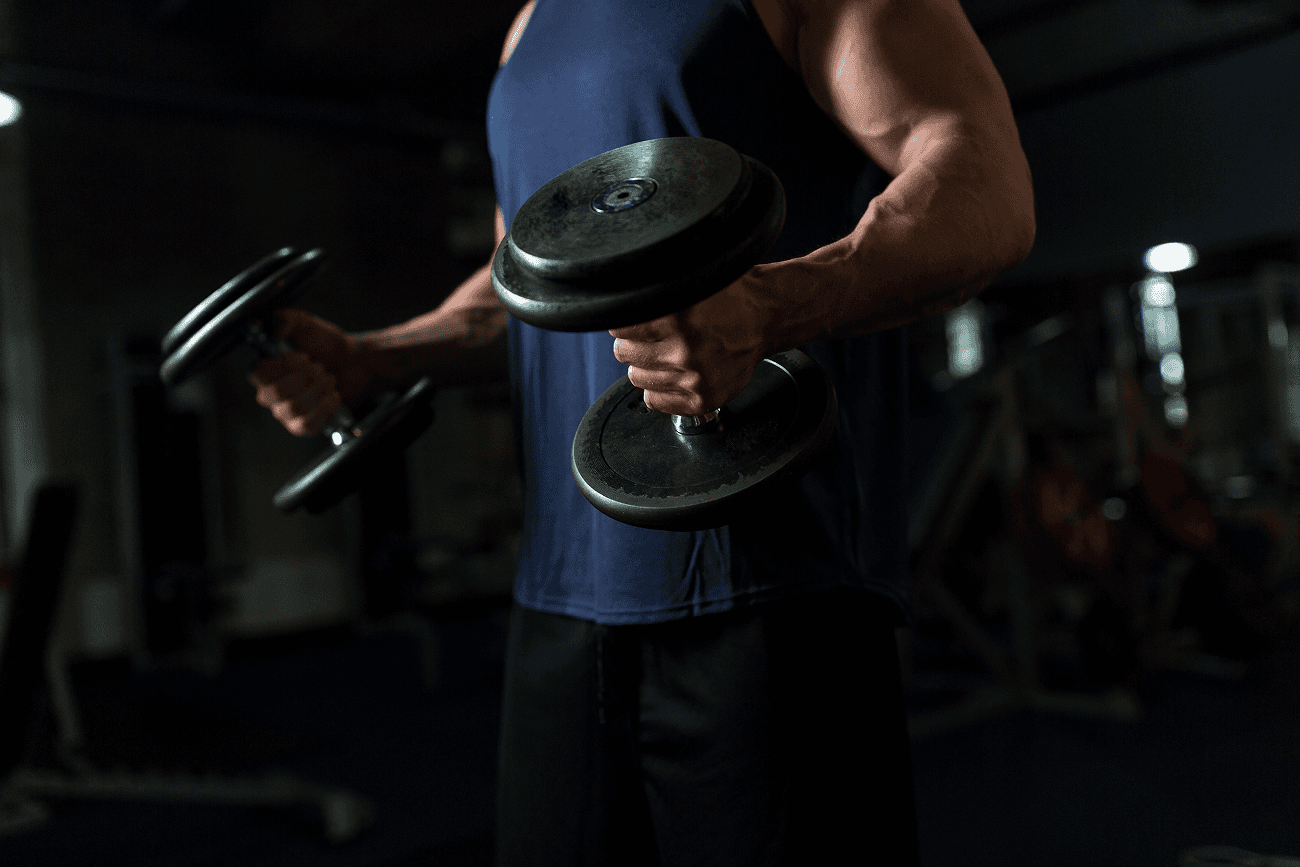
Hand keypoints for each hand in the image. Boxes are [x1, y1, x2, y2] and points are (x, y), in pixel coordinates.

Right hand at [248, 309, 370, 435]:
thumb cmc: (325, 342)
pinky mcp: (302, 425)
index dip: (280, 366)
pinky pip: (306, 425)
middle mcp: (270, 392)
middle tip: (319, 367)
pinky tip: (332, 396)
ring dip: (318, 390)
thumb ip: (285, 319)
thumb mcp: (305, 322)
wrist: (353, 361)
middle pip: (274, 393)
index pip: (256, 374)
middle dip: (305, 377)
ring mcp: (285, 411)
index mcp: (265, 368)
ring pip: (293, 409)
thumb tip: (274, 331)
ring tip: (329, 379)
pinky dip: (325, 408)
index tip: (301, 356)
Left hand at [609, 269, 777, 415]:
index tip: (633, 321)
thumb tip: (620, 293)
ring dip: (645, 365)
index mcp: (679, 318)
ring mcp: (694, 378)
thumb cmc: (731, 295)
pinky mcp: (702, 399)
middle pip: (625, 354)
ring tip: (662, 353)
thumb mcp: (694, 281)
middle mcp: (685, 351)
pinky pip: (655, 401)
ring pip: (637, 378)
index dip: (625, 322)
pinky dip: (657, 389)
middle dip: (632, 343)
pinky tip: (670, 374)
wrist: (769, 317)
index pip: (621, 329)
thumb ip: (658, 291)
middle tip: (648, 337)